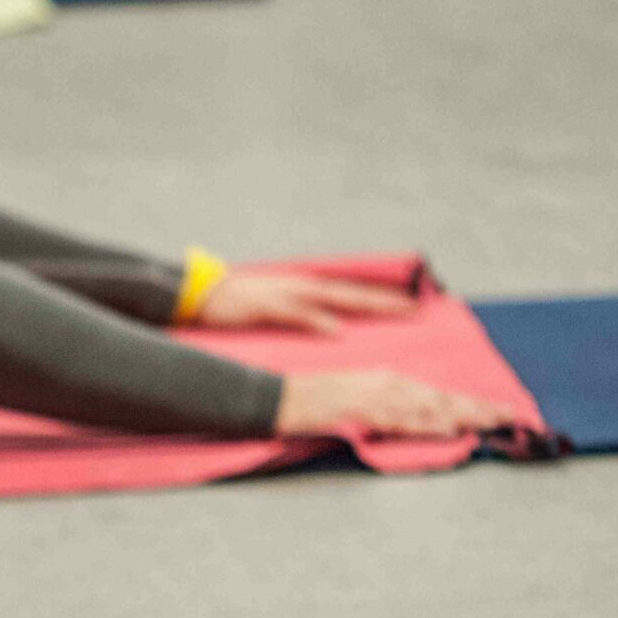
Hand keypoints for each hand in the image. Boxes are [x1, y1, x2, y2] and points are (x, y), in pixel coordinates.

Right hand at [195, 269, 414, 333]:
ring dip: (365, 303)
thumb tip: (330, 328)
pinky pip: (298, 314)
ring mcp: (287, 294)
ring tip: (393, 310)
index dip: (380, 299)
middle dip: (385, 300)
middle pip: (353, 292)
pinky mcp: (268, 306)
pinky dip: (319, 321)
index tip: (410, 306)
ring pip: (335, 297)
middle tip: (416, 307)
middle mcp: (303, 287)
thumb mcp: (276, 307)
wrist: (202, 293)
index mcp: (305, 290)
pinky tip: (337, 330)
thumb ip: (304, 315)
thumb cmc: (239, 303)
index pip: (350, 294)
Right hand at [273, 370, 517, 437]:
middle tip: (509, 416)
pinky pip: (403, 419)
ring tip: (491, 422)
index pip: (437, 394)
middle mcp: (389, 384)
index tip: (496, 412)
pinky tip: (448, 428)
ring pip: (430, 407)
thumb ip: (386, 411)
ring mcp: (377, 396)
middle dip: (477, 407)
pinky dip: (428, 424)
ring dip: (462, 415)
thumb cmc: (314, 403)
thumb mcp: (357, 402)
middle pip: (442, 398)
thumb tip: (416, 423)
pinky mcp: (364, 409)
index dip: (469, 403)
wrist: (280, 397)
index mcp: (388, 382)